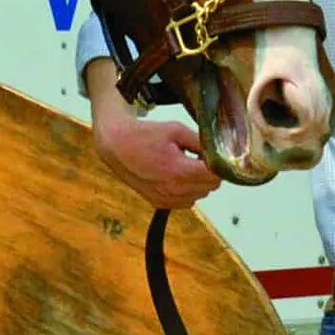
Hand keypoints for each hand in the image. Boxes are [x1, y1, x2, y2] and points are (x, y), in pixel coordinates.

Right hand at [93, 99, 221, 209]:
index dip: (218, 165)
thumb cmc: (145, 135)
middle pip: (210, 187)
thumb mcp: (176, 130)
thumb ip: (201, 142)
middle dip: (209, 173)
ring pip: (199, 195)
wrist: (117, 146)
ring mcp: (166, 199)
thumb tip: (217, 152)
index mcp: (179, 171)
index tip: (212, 155)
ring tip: (184, 166)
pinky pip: (186, 202)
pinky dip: (186, 191)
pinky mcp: (159, 203)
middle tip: (197, 158)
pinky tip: (176, 177)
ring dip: (198, 183)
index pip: (216, 176)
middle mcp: (173, 190)